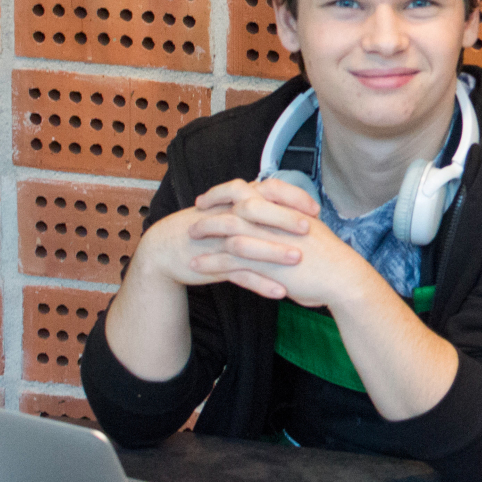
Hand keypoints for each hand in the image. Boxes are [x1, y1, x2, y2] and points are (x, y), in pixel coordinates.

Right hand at [127, 176, 316, 293]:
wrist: (167, 248)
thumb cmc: (209, 228)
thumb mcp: (231, 210)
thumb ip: (260, 205)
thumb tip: (294, 204)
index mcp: (237, 200)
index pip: (267, 189)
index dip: (291, 196)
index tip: (314, 208)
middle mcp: (228, 216)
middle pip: (257, 211)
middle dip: (284, 218)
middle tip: (310, 227)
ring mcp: (219, 241)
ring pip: (248, 244)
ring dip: (273, 252)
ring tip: (298, 260)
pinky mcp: (213, 264)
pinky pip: (239, 274)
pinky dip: (259, 283)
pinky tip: (280, 292)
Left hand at [182, 178, 370, 307]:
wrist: (342, 278)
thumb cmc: (330, 258)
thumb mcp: (313, 230)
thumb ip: (292, 222)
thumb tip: (280, 218)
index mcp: (287, 209)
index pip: (253, 189)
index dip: (230, 190)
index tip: (215, 196)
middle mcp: (276, 219)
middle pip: (235, 203)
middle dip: (212, 206)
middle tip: (196, 211)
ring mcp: (269, 240)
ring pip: (227, 229)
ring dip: (205, 232)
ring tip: (189, 236)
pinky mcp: (263, 264)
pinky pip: (228, 260)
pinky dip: (209, 261)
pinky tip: (195, 264)